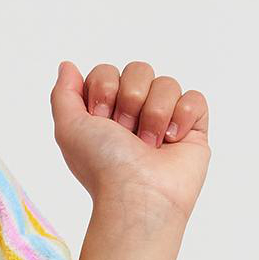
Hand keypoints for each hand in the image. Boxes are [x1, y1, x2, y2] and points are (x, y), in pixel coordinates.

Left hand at [49, 59, 210, 223]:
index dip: (104, 89)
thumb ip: (63, 94)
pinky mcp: (193, 129)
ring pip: (167, 83)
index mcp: (106, 111)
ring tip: (149, 145)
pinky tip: (172, 141)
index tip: (101, 119)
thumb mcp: (68, 127)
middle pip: (139, 70)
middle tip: (125, 132)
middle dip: (130, 100)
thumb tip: (68, 65)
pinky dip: (183, 117)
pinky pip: (195, 99)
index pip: (108, 71)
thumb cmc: (101, 166)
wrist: (136, 194)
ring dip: (154, 114)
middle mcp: (135, 113)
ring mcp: (166, 120)